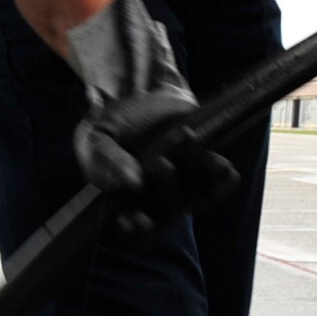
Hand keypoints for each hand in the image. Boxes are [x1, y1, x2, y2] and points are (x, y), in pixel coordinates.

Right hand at [67, 0, 237, 233]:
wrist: (142, 86)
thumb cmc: (113, 117)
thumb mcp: (96, 138)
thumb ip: (106, 162)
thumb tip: (134, 185)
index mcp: (122, 199)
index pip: (130, 230)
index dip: (136, 230)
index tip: (139, 220)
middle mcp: (152, 198)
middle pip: (166, 211)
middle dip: (166, 187)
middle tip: (161, 159)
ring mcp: (180, 185)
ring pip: (191, 196)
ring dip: (191, 171)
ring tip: (184, 137)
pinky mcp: (202, 169)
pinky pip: (218, 184)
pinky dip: (220, 176)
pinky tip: (220, 164)